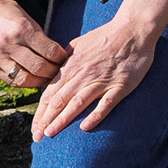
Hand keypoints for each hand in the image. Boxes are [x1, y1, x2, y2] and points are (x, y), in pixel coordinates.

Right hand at [0, 0, 66, 92]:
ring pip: (25, 79)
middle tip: (59, 71)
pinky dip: (24, 82)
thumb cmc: (5, 11)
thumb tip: (55, 55)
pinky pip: (10, 81)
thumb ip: (38, 36)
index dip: (61, 57)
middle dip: (53, 72)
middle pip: (39, 68)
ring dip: (40, 81)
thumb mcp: (25, 17)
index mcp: (22, 29)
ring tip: (46, 79)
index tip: (64, 58)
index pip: (50, 51)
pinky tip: (31, 79)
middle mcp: (10, 44)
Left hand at [32, 14, 157, 139]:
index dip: (41, 112)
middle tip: (37, 137)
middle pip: (59, 100)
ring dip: (62, 119)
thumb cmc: (105, 37)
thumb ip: (64, 60)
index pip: (50, 93)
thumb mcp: (78, 44)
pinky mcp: (119, 86)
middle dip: (46, 120)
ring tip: (51, 133)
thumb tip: (52, 74)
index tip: (34, 127)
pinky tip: (85, 128)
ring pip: (77, 102)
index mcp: (71, 66)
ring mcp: (101, 81)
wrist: (133, 30)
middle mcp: (83, 74)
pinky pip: (105, 103)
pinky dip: (94, 116)